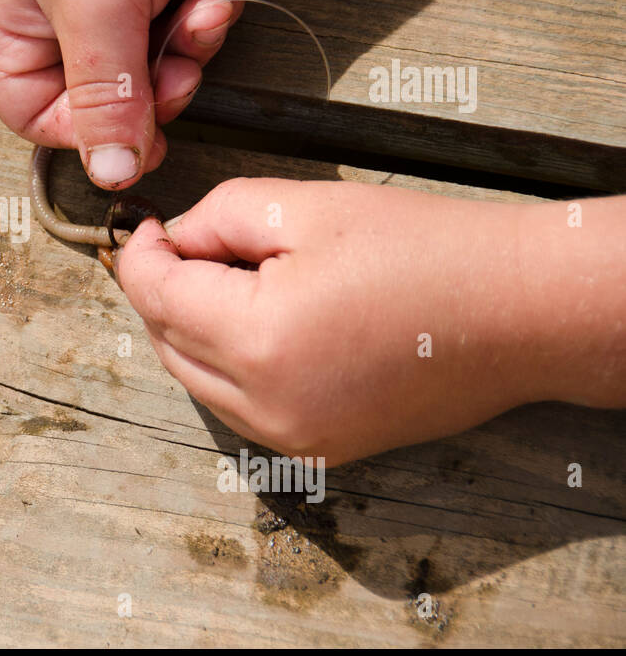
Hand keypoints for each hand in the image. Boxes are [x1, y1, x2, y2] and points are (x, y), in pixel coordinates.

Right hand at [0, 0, 242, 188]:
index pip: (36, 115)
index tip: (145, 137)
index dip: (93, 132)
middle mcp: (44, 4)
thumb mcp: (100, 4)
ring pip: (150, 57)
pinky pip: (180, 15)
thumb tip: (107, 170)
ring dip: (188, 36)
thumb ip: (105, 97)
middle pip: (102, 91)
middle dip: (154, 76)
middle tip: (178, 57)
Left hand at [115, 179, 625, 464]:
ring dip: (187, 331)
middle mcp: (265, 405)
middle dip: (160, 291)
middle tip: (180, 245)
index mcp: (256, 340)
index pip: (155, 298)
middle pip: (166, 343)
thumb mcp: (305, 207)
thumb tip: (173, 240)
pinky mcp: (319, 448)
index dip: (138, 256)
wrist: (518, 311)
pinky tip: (251, 323)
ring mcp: (292, 436)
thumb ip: (218, 218)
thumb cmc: (422, 250)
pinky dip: (224, 366)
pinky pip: (238, 407)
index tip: (144, 226)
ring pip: (195, 381)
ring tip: (219, 278)